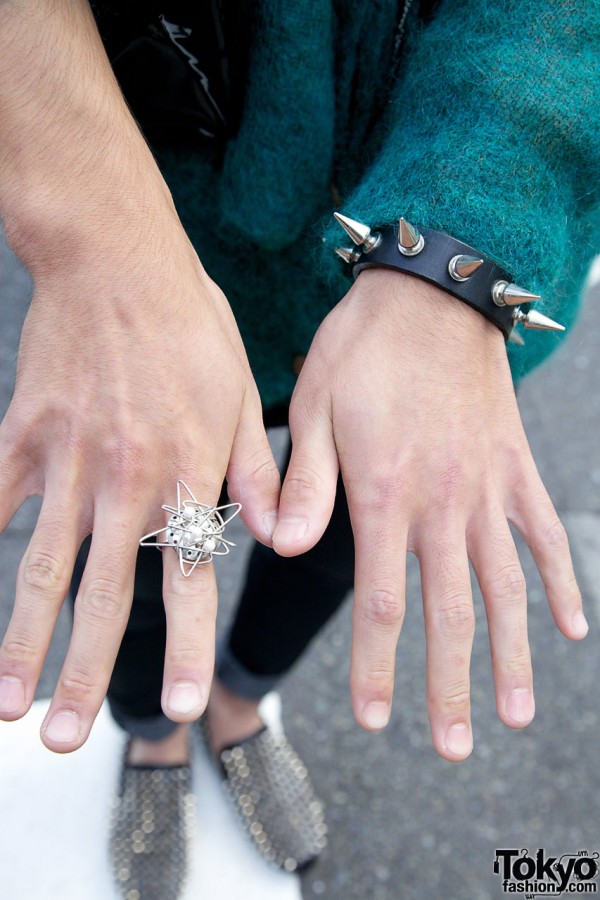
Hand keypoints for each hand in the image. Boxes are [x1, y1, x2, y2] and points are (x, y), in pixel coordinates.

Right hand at [0, 213, 279, 751]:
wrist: (117, 257)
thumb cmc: (191, 325)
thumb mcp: (243, 392)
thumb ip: (258, 472)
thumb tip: (280, 539)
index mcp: (190, 471)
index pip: (191, 578)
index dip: (189, 648)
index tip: (187, 709)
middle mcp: (128, 478)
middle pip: (106, 594)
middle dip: (87, 674)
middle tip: (67, 740)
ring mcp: (69, 459)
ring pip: (42, 566)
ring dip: (21, 640)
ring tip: (5, 705)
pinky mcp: (24, 434)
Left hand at [273, 268, 586, 759]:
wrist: (432, 292)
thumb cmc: (362, 347)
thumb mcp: (313, 406)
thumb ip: (303, 483)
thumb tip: (282, 547)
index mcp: (384, 495)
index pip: (379, 604)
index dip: (376, 668)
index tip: (376, 720)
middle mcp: (442, 504)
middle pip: (448, 615)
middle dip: (447, 687)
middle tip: (449, 747)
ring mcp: (488, 489)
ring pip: (505, 589)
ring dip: (511, 656)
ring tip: (515, 715)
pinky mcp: (516, 467)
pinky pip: (545, 534)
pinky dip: (563, 582)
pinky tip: (576, 627)